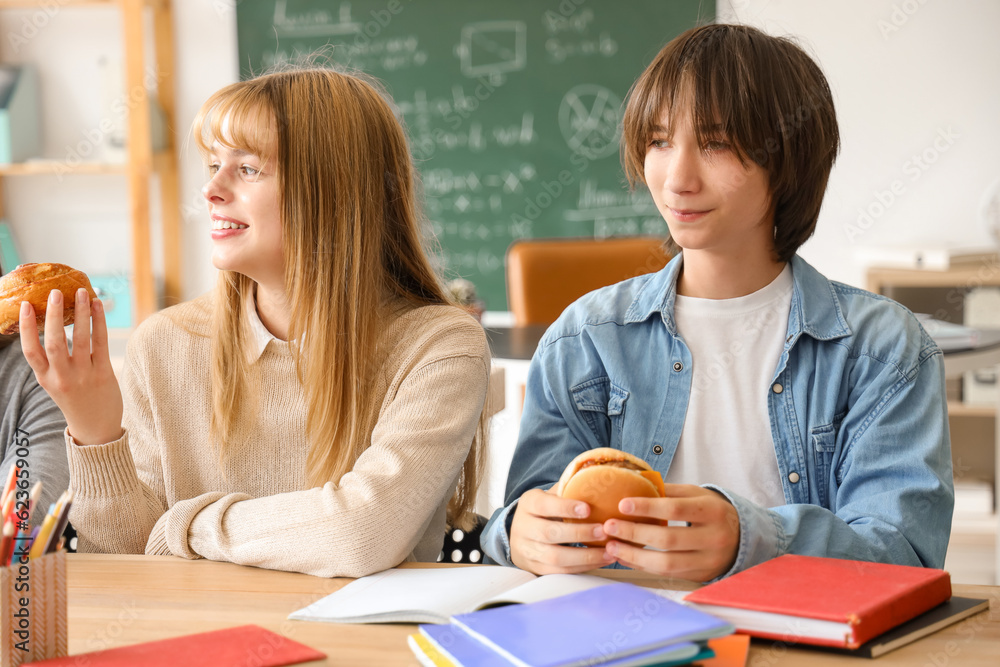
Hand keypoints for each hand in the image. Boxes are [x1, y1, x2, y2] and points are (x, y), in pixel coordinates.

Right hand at [19, 288, 123, 445]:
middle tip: (55, 292)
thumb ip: (51, 361)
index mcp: (45, 379)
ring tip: (82, 293)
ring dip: (81, 313)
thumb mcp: (55, 384)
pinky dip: (99, 322)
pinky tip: (98, 306)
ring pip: (80, 339)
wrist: (96, 429)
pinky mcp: (104, 374)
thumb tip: (53, 325)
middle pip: (55, 342)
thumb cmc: (76, 400)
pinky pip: (101, 343)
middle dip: (55, 315)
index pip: (30, 351)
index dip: (28, 327)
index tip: (27, 306)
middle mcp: (62, 377)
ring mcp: (84, 376)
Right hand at [509, 488, 613, 573]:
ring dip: (585, 556)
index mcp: (528, 504)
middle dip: (579, 534)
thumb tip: (597, 476)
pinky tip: (601, 560)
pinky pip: (560, 572)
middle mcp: (524, 527)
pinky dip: (583, 567)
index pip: (544, 506)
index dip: (565, 508)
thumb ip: (567, 489)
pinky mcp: (536, 568)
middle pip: (549, 533)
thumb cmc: (544, 511)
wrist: (518, 535)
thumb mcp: (549, 495)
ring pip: (555, 557)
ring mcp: (528, 550)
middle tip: (604, 531)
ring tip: (609, 551)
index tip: (588, 508)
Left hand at [602, 484, 739, 581]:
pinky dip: (642, 566)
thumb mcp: (697, 495)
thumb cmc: (711, 511)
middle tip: (608, 526)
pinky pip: (666, 574)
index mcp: (712, 511)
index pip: (676, 509)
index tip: (622, 505)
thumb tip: (634, 483)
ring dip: (634, 556)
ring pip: (666, 564)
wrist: (742, 538)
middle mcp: (714, 538)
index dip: (647, 507)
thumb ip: (668, 491)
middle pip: (668, 540)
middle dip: (634, 534)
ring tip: (611, 546)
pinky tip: (625, 557)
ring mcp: (708, 561)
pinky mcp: (700, 576)